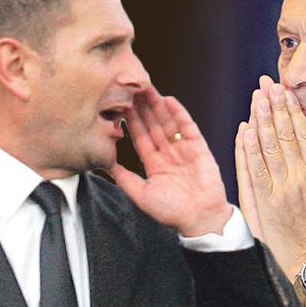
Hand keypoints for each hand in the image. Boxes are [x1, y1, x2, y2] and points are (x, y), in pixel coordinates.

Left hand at [111, 86, 231, 236]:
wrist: (200, 219)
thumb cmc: (171, 212)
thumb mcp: (141, 195)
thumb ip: (125, 178)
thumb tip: (105, 165)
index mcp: (154, 163)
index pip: (140, 137)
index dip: (131, 120)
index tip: (120, 104)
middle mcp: (168, 153)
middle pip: (153, 125)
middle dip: (142, 107)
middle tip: (132, 87)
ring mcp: (183, 148)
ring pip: (167, 122)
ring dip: (158, 105)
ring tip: (147, 88)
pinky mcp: (199, 147)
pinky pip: (187, 127)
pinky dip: (179, 113)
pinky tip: (169, 100)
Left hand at [235, 76, 305, 276]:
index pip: (304, 135)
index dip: (294, 112)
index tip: (287, 93)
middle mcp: (298, 178)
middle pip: (286, 136)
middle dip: (277, 107)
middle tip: (269, 85)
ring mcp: (280, 189)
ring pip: (269, 148)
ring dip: (262, 121)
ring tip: (257, 99)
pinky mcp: (264, 201)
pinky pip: (255, 171)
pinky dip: (249, 150)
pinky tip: (245, 131)